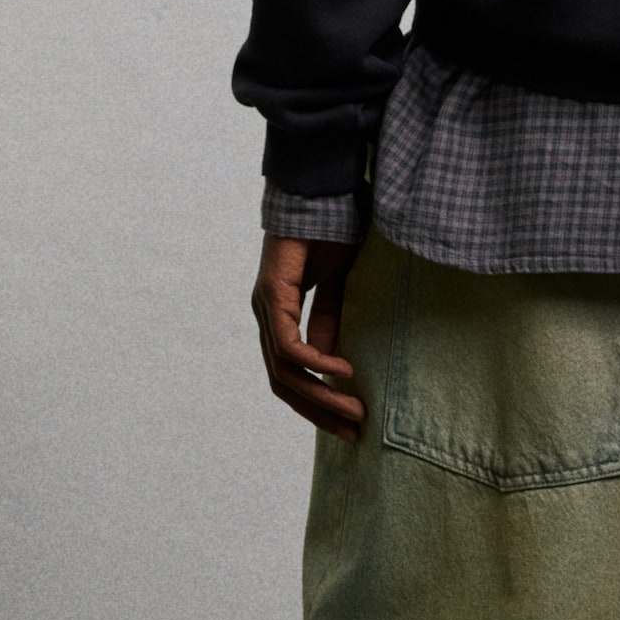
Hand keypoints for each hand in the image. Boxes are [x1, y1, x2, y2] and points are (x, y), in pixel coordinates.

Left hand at [252, 235, 364, 440]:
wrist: (322, 188)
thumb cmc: (331, 229)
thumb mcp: (338, 285)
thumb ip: (330, 320)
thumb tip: (328, 364)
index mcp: (278, 315)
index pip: (289, 375)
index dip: (316, 403)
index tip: (348, 422)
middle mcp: (265, 314)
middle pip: (283, 382)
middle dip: (319, 411)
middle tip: (354, 432)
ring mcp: (265, 305)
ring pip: (284, 369)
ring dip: (320, 395)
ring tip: (354, 410)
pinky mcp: (272, 292)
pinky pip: (289, 343)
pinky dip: (315, 362)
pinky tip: (342, 371)